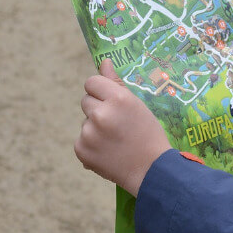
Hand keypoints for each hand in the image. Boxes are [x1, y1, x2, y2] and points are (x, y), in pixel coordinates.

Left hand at [75, 59, 171, 196]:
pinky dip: (92, 144)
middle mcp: (101, 114)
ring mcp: (89, 133)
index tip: (110, 99)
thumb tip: (104, 62)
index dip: (101, 90)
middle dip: (98, 108)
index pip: (92, 82)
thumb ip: (117, 84)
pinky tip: (108, 151)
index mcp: (119, 99)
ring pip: (85, 121)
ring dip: (96, 127)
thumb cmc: (149, 134)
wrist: (151, 170)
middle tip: (117, 123)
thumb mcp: (138, 105)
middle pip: (86, 100)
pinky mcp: (81, 150)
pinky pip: (82, 139)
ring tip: (116, 140)